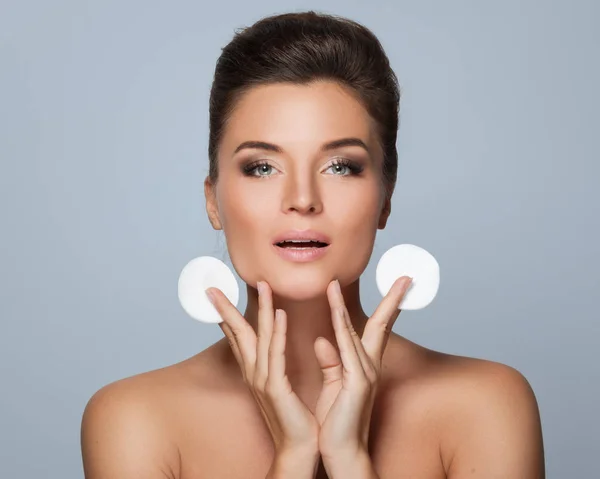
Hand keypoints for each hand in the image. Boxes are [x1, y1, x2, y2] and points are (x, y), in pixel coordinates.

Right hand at [206, 281, 319, 455]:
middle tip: (213, 289)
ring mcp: (263, 380)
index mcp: (256, 372)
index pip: (239, 338)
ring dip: (261, 310)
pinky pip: (276, 355)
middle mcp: (254, 374)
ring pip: (259, 337)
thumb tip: (277, 341)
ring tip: (261, 286)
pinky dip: (276, 333)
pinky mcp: (276, 388)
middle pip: (238, 334)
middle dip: (226, 310)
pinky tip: (279, 314)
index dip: (228, 317)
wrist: (300, 449)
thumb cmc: (295, 418)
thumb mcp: (283, 384)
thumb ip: (280, 361)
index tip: (218, 297)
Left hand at [313, 276, 412, 460]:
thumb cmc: (335, 422)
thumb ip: (330, 362)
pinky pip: (347, 346)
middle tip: (406, 278)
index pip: (378, 331)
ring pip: (358, 330)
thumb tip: (322, 340)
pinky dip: (340, 324)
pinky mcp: (357, 382)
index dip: (387, 308)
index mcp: (364, 366)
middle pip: (382, 326)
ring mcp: (365, 374)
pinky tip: (334, 307)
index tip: (397, 288)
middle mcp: (369, 366)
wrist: (341, 451)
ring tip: (344, 280)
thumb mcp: (332, 386)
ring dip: (349, 304)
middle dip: (394, 301)